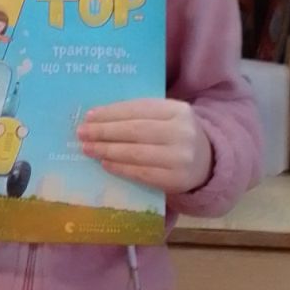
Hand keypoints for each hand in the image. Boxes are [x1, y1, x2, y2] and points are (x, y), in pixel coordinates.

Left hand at [77, 98, 212, 195]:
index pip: (139, 109)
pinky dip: (120, 168)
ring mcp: (180, 158)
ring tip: (87, 148)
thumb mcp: (167, 118)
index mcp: (178, 110)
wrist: (207, 163)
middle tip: (82, 133)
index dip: (112, 112)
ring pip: (136, 152)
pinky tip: (104, 163)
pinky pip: (141, 173)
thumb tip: (98, 118)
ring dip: (107, 150)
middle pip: (135, 130)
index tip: (89, 116)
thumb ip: (141, 114)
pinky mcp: (176, 180)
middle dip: (104, 131)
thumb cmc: (176, 136)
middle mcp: (182, 132)